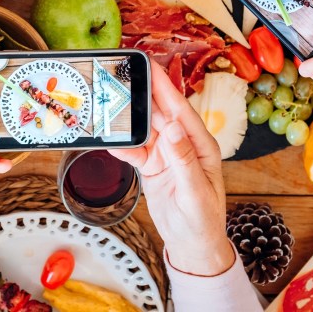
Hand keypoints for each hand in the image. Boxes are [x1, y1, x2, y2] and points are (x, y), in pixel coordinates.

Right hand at [110, 61, 233, 275]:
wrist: (192, 246)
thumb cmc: (203, 221)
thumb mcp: (194, 192)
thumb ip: (184, 160)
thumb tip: (173, 128)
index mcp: (201, 145)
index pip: (181, 109)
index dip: (164, 86)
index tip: (150, 66)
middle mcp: (183, 144)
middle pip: (160, 112)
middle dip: (142, 93)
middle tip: (122, 74)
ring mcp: (166, 154)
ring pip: (144, 128)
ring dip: (128, 117)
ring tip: (109, 100)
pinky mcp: (152, 165)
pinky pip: (134, 150)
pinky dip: (122, 146)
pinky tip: (109, 140)